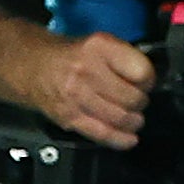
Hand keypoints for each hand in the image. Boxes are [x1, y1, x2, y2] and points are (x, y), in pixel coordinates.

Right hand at [29, 28, 152, 150]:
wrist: (32, 66)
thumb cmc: (70, 55)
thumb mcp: (99, 44)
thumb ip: (124, 59)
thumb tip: (151, 81)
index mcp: (98, 47)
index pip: (142, 72)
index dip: (149, 80)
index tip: (145, 82)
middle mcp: (86, 71)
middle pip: (133, 98)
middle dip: (141, 102)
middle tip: (137, 100)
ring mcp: (76, 96)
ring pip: (121, 118)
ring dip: (133, 121)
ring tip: (132, 117)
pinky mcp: (69, 117)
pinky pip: (103, 134)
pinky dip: (121, 139)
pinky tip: (129, 138)